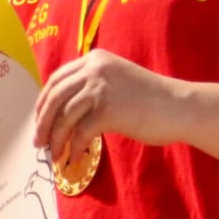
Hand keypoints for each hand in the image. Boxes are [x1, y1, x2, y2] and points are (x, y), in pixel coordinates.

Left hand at [34, 49, 189, 159]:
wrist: (179, 107)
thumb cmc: (150, 99)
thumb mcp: (115, 82)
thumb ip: (91, 87)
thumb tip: (62, 111)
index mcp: (94, 59)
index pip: (56, 80)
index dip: (43, 102)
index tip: (39, 120)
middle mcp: (93, 69)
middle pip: (54, 97)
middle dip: (43, 123)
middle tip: (38, 142)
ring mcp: (100, 88)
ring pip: (64, 117)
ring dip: (56, 139)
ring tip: (54, 155)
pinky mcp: (107, 110)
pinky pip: (80, 133)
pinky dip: (73, 149)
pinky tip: (73, 159)